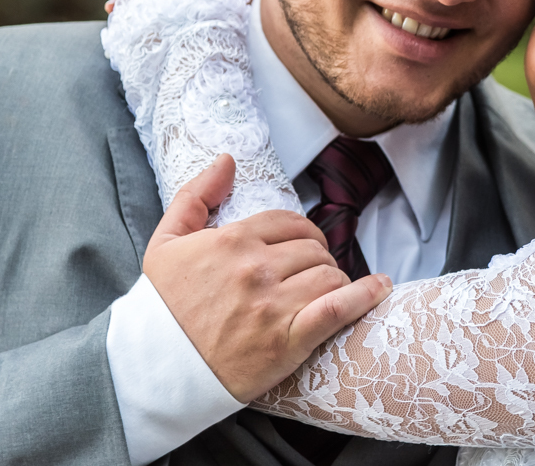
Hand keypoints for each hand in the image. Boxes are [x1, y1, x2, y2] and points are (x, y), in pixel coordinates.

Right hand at [143, 155, 393, 401]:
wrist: (154, 373)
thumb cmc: (161, 310)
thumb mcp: (165, 243)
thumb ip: (195, 195)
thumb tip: (227, 161)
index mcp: (232, 241)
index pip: (290, 222)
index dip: (301, 233)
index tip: (300, 247)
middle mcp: (256, 268)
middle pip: (314, 248)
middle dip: (316, 258)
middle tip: (308, 274)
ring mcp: (274, 305)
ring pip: (329, 274)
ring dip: (333, 280)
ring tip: (325, 291)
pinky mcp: (289, 340)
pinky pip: (339, 307)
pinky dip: (365, 295)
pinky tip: (379, 288)